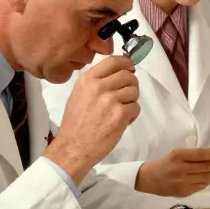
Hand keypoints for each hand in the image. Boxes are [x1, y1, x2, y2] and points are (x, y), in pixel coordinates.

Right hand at [43, 56, 138, 183]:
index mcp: (87, 80)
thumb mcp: (79, 95)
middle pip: (128, 75)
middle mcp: (98, 86)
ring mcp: (110, 100)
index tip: (130, 69)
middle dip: (131, 85)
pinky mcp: (119, 114)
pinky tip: (122, 121)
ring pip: (134, 91)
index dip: (127, 63)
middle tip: (126, 96)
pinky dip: (132, 115)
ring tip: (121, 111)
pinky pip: (136, 107)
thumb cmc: (75, 123)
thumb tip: (118, 73)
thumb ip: (96, 82)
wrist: (73, 147)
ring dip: (132, 101)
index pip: (113, 61)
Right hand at [136, 147, 209, 196]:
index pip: (203, 154)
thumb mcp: (176, 153)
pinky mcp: (184, 192)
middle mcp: (181, 169)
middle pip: (207, 166)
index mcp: (178, 156)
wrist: (148, 179)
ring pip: (206, 177)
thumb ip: (193, 154)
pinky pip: (201, 186)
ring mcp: (183, 183)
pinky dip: (208, 180)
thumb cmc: (164, 163)